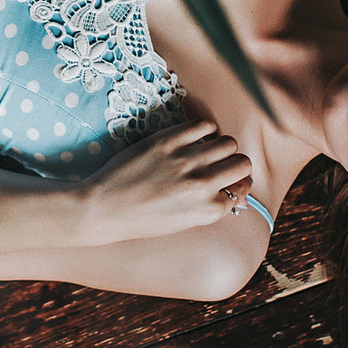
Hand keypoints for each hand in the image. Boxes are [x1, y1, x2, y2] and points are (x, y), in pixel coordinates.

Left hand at [79, 119, 252, 244]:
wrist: (104, 209)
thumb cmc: (142, 220)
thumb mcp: (184, 222)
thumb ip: (210, 206)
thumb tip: (233, 189)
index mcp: (209, 209)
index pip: (242, 188)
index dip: (238, 184)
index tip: (231, 180)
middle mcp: (203, 185)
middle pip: (243, 163)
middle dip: (237, 163)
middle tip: (224, 163)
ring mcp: (185, 161)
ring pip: (228, 143)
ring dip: (223, 146)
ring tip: (211, 148)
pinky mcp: (167, 141)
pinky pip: (203, 126)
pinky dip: (206, 128)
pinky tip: (198, 135)